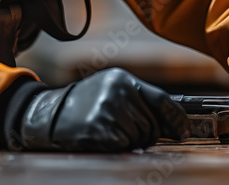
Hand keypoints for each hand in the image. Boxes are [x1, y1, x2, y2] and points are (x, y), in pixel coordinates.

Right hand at [7, 67, 189, 150]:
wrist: (45, 114)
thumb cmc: (80, 107)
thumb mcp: (109, 92)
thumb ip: (137, 102)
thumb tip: (173, 124)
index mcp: (123, 79)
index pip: (162, 100)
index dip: (177, 119)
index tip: (184, 132)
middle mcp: (119, 90)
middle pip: (152, 124)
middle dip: (143, 134)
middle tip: (120, 130)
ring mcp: (109, 108)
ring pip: (140, 137)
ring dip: (129, 141)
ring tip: (107, 132)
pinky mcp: (100, 127)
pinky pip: (124, 145)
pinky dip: (116, 147)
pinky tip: (101, 138)